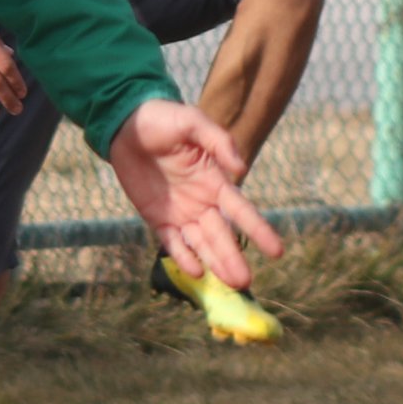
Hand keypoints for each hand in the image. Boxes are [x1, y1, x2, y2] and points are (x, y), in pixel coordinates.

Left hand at [106, 99, 283, 290]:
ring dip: (215, 263)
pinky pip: (172, 242)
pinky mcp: (157, 218)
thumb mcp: (192, 122)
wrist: (126, 125)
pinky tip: (196, 271)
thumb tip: (241, 169)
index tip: (277, 251)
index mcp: (215, 181)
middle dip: (234, 258)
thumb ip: (218, 141)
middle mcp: (202, 202)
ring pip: (201, 244)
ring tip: (231, 284)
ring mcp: (180, 213)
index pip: (241, 212)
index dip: (259, 231)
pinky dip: (183, 257)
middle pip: (222, 235)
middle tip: (246, 283)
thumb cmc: (163, 120)